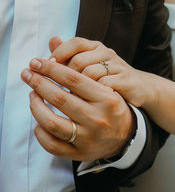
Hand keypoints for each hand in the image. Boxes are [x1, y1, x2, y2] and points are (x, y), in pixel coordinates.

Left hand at [21, 58, 135, 160]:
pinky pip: (53, 143)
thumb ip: (79, 61)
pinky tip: (38, 121)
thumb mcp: (103, 81)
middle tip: (27, 73)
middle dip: (39, 82)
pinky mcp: (82, 151)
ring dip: (36, 106)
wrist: (129, 132)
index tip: (36, 62)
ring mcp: (91, 135)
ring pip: (53, 121)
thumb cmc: (112, 102)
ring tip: (32, 94)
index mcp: (106, 96)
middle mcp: (100, 115)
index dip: (51, 67)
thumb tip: (53, 40)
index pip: (73, 76)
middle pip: (61, 97)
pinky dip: (40, 131)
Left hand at [49, 37, 152, 107]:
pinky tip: (87, 103)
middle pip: (79, 60)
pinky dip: (92, 95)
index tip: (46, 67)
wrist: (138, 87)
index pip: (76, 43)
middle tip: (55, 87)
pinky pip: (103, 86)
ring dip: (77, 88)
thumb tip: (51, 40)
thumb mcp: (89, 63)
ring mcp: (117, 66)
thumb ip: (70, 54)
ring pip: (89, 73)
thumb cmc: (108, 76)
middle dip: (64, 75)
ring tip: (71, 97)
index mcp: (97, 47)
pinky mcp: (125, 80)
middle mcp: (107, 53)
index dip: (59, 53)